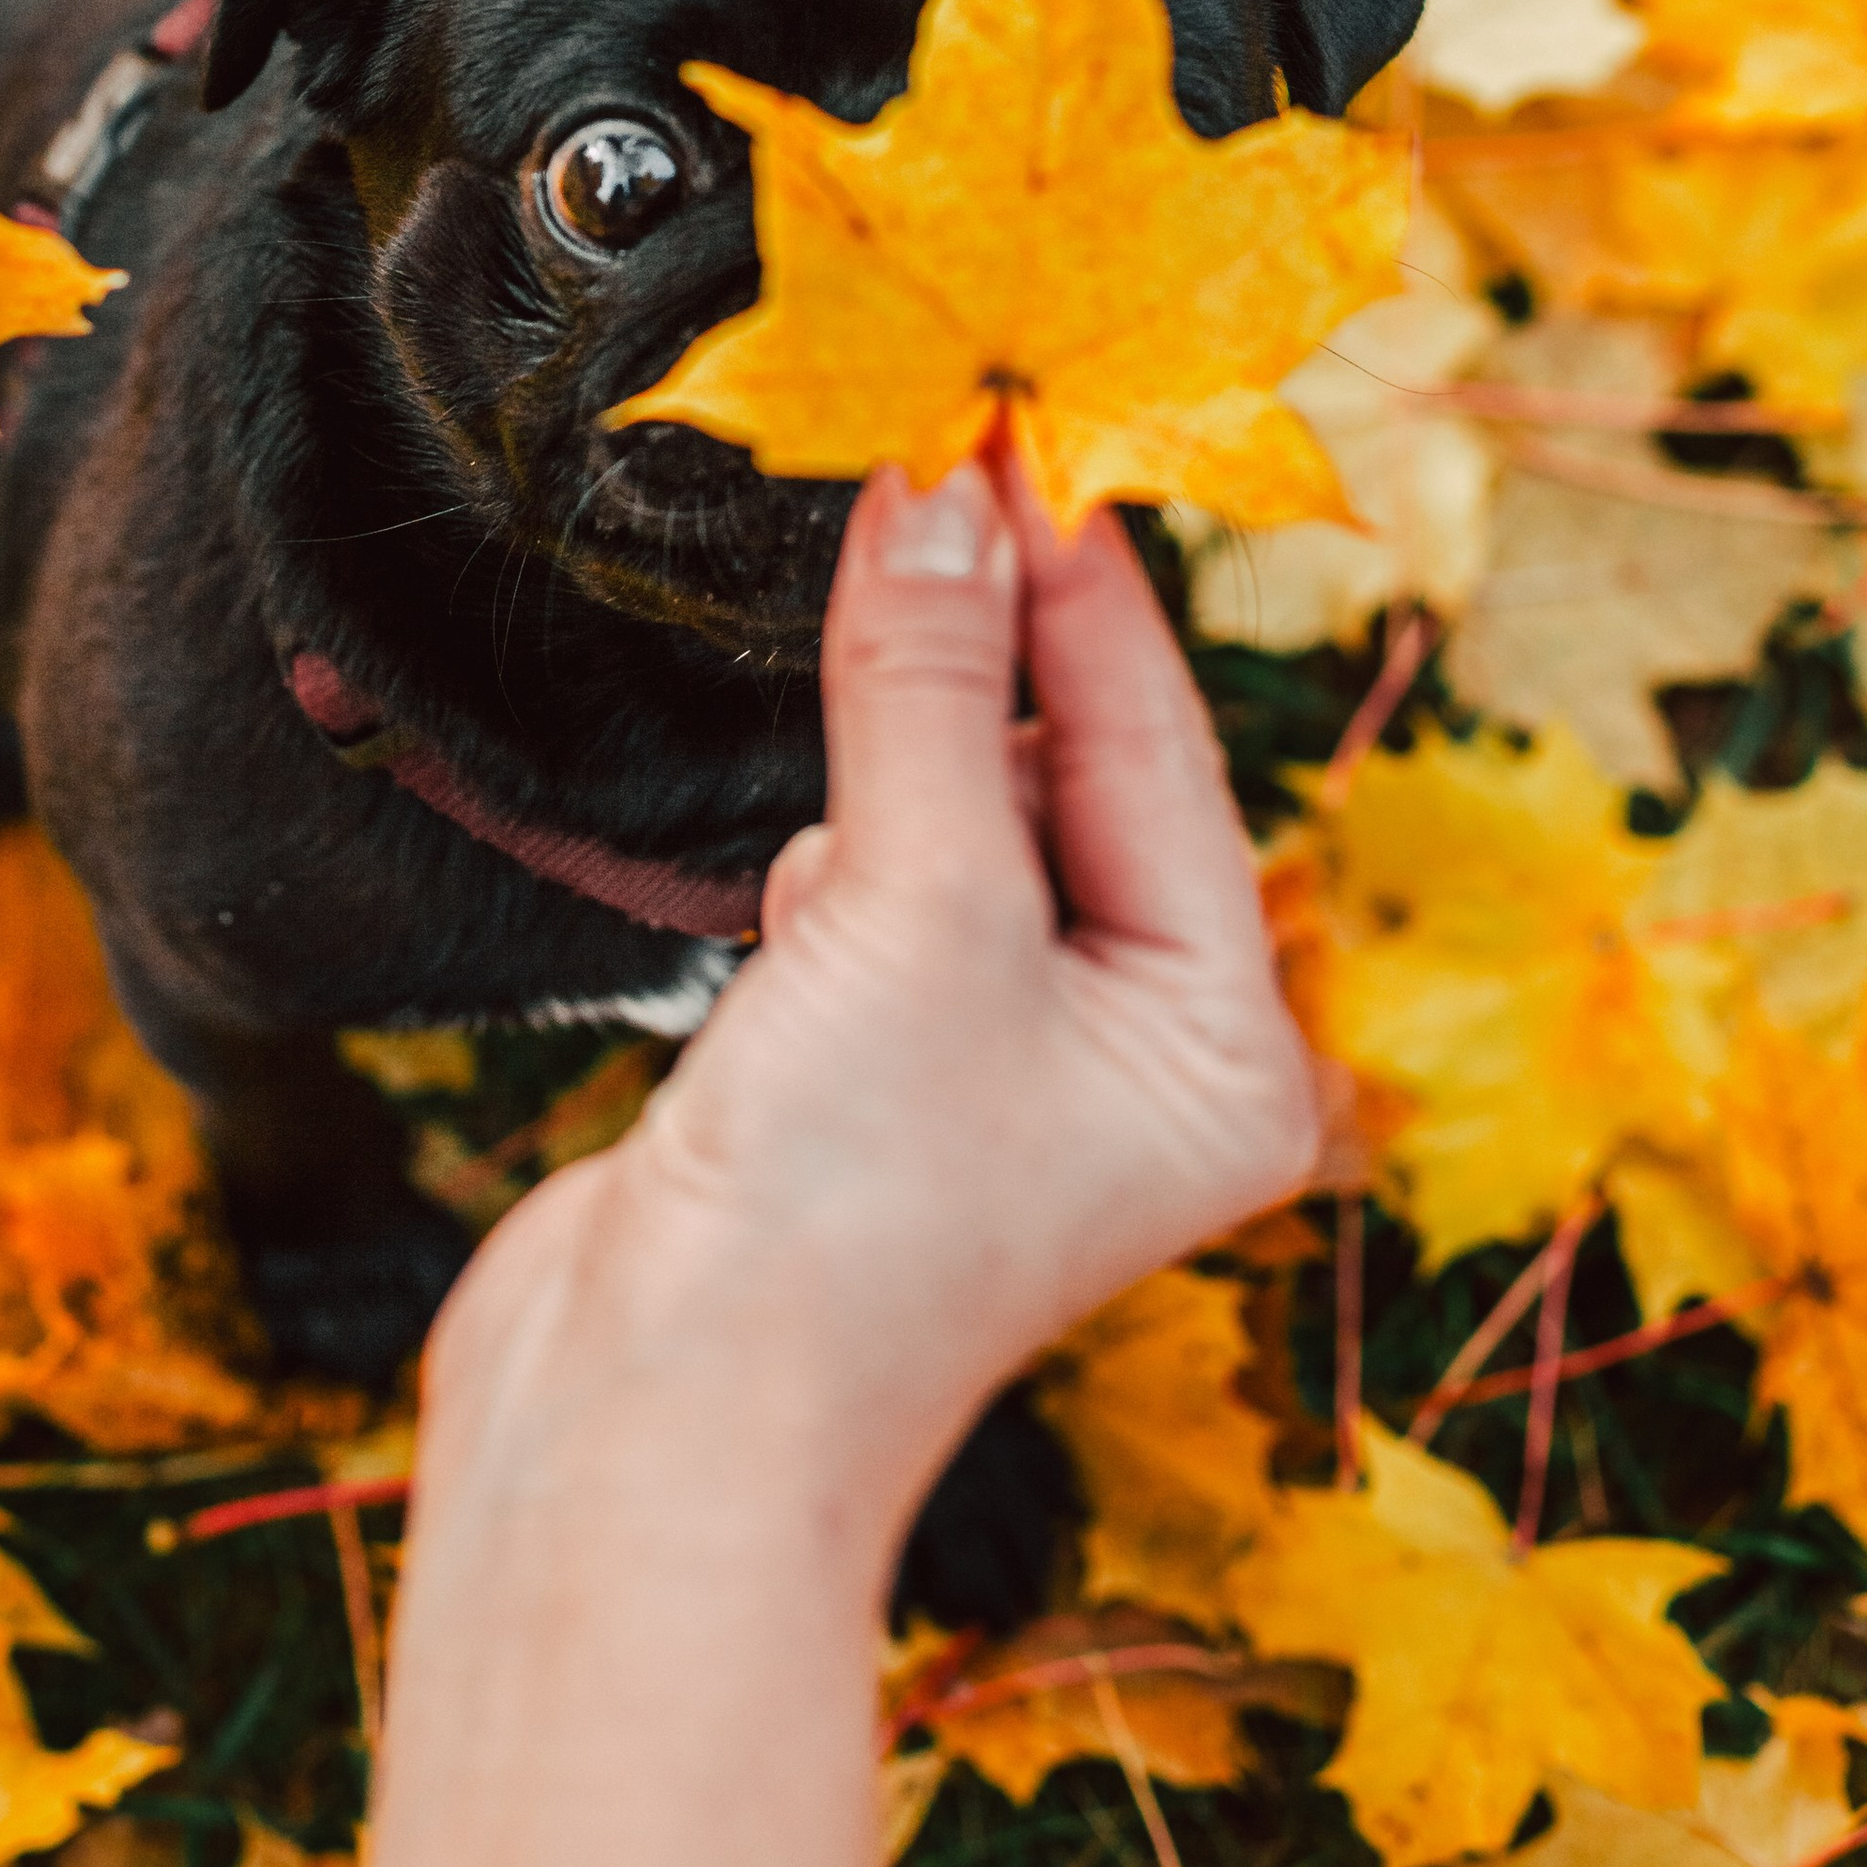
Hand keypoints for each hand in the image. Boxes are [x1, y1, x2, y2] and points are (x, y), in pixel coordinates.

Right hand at [366, 455, 1318, 1866]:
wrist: (643, 1441)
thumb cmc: (837, 1220)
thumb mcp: (912, 903)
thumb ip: (927, 677)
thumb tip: (942, 481)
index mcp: (1223, 1042)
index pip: (1155, 743)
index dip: (1074, 578)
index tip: (1004, 425)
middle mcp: (1133, 1057)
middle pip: (1068, 772)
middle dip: (986, 644)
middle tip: (924, 460)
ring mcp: (993, 1072)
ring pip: (957, 819)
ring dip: (897, 750)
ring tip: (860, 646)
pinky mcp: (862, 1076)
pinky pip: (871, 890)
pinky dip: (829, 849)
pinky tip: (789, 896)